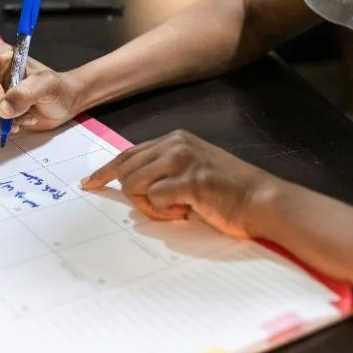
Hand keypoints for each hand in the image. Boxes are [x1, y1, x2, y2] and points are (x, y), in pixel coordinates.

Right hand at [0, 43, 83, 135]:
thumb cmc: (58, 88)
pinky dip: (0, 128)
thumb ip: (25, 94)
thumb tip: (3, 110)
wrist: (64, 104)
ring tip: (22, 121)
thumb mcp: (47, 85)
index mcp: (0, 58)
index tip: (4, 107)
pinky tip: (19, 124)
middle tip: (9, 123)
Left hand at [81, 130, 278, 238]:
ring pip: (134, 185)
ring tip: (179, 209)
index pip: (128, 154)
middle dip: (134, 196)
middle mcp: (175, 143)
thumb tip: (128, 185)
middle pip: (126, 170)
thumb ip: (162, 172)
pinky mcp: (188, 179)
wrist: (263, 201)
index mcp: (174, 139)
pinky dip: (166, 213)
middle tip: (163, 208)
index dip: (106, 171)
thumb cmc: (227, 194)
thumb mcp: (189, 172)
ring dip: (151, 206)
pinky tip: (189, 211)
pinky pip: (154, 199)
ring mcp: (181, 159)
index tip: (90, 183)